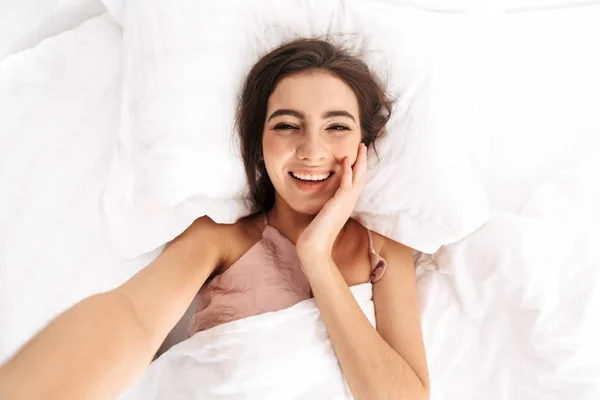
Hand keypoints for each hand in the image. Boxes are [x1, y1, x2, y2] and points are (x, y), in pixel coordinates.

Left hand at [296, 143, 367, 262]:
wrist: (314, 248)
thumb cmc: (316, 235)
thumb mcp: (323, 216)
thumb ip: (326, 207)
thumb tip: (322, 203)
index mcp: (345, 205)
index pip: (355, 183)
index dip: (357, 169)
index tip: (356, 156)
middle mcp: (348, 204)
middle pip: (361, 178)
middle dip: (362, 161)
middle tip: (363, 146)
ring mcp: (345, 204)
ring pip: (357, 179)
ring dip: (359, 162)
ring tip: (360, 148)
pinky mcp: (338, 205)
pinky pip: (346, 185)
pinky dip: (348, 172)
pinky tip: (346, 161)